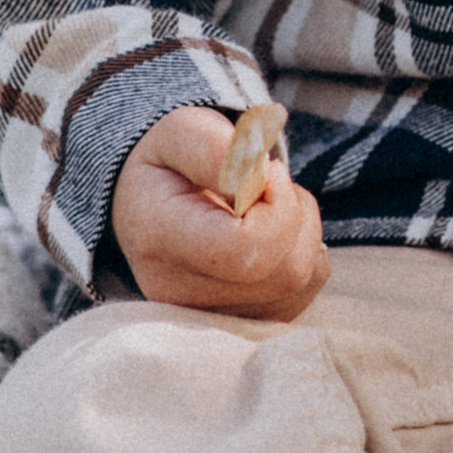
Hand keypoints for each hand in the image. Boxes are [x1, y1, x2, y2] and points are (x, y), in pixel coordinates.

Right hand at [110, 104, 326, 320]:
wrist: (148, 199)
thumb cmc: (169, 162)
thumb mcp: (181, 131)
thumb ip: (216, 150)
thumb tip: (256, 179)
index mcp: (162, 241)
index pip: (248, 252)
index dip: (278, 208)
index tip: (267, 171)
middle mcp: (182, 293)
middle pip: (284, 271)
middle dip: (294, 213)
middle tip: (268, 181)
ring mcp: (212, 315)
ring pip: (301, 281)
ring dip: (302, 230)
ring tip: (267, 202)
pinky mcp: (241, 321)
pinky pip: (304, 292)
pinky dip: (303, 252)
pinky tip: (270, 230)